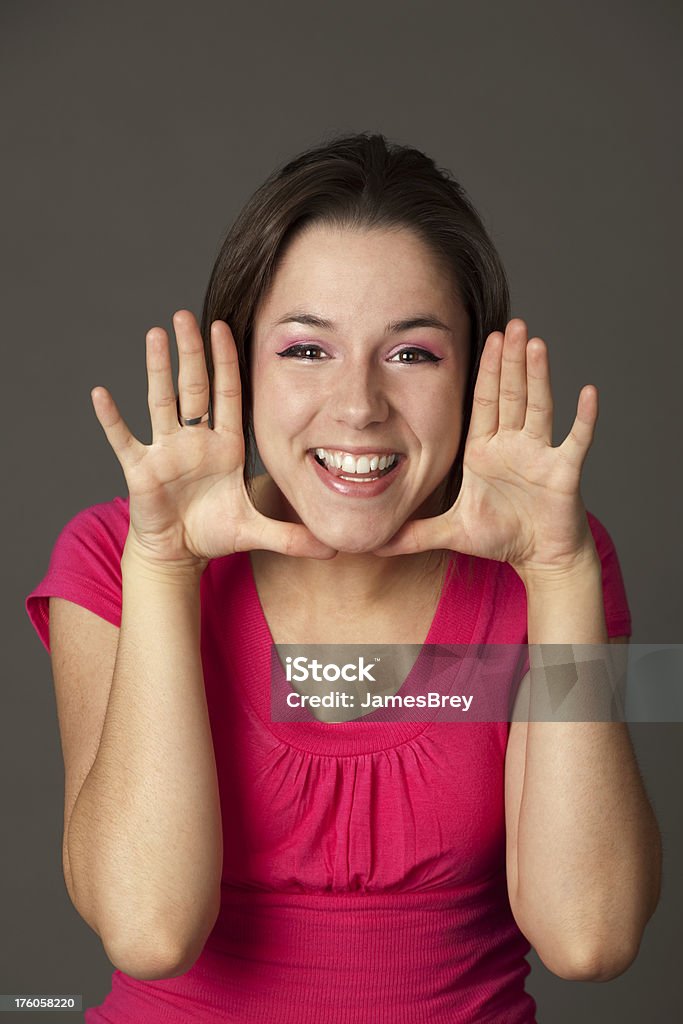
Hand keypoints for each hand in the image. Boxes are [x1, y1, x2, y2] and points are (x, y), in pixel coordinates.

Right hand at [91, 310, 336, 568]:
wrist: (178, 553)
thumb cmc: (214, 532)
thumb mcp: (257, 531)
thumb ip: (293, 536)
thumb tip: (334, 548)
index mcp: (224, 446)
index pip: (228, 395)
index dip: (227, 362)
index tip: (224, 327)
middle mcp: (195, 441)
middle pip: (193, 388)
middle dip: (192, 352)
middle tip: (187, 315)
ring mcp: (166, 451)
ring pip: (161, 401)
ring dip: (157, 369)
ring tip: (155, 335)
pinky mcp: (141, 470)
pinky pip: (123, 439)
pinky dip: (112, 419)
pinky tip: (101, 394)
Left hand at [373, 319, 598, 578]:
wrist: (540, 558)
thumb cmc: (501, 537)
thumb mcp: (450, 532)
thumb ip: (413, 534)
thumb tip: (376, 543)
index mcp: (485, 451)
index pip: (484, 402)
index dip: (485, 371)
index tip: (487, 338)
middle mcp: (513, 446)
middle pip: (511, 395)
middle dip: (510, 360)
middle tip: (511, 324)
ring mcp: (540, 456)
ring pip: (539, 408)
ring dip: (538, 376)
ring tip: (536, 344)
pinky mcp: (563, 473)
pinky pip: (576, 441)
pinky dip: (584, 419)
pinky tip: (588, 393)